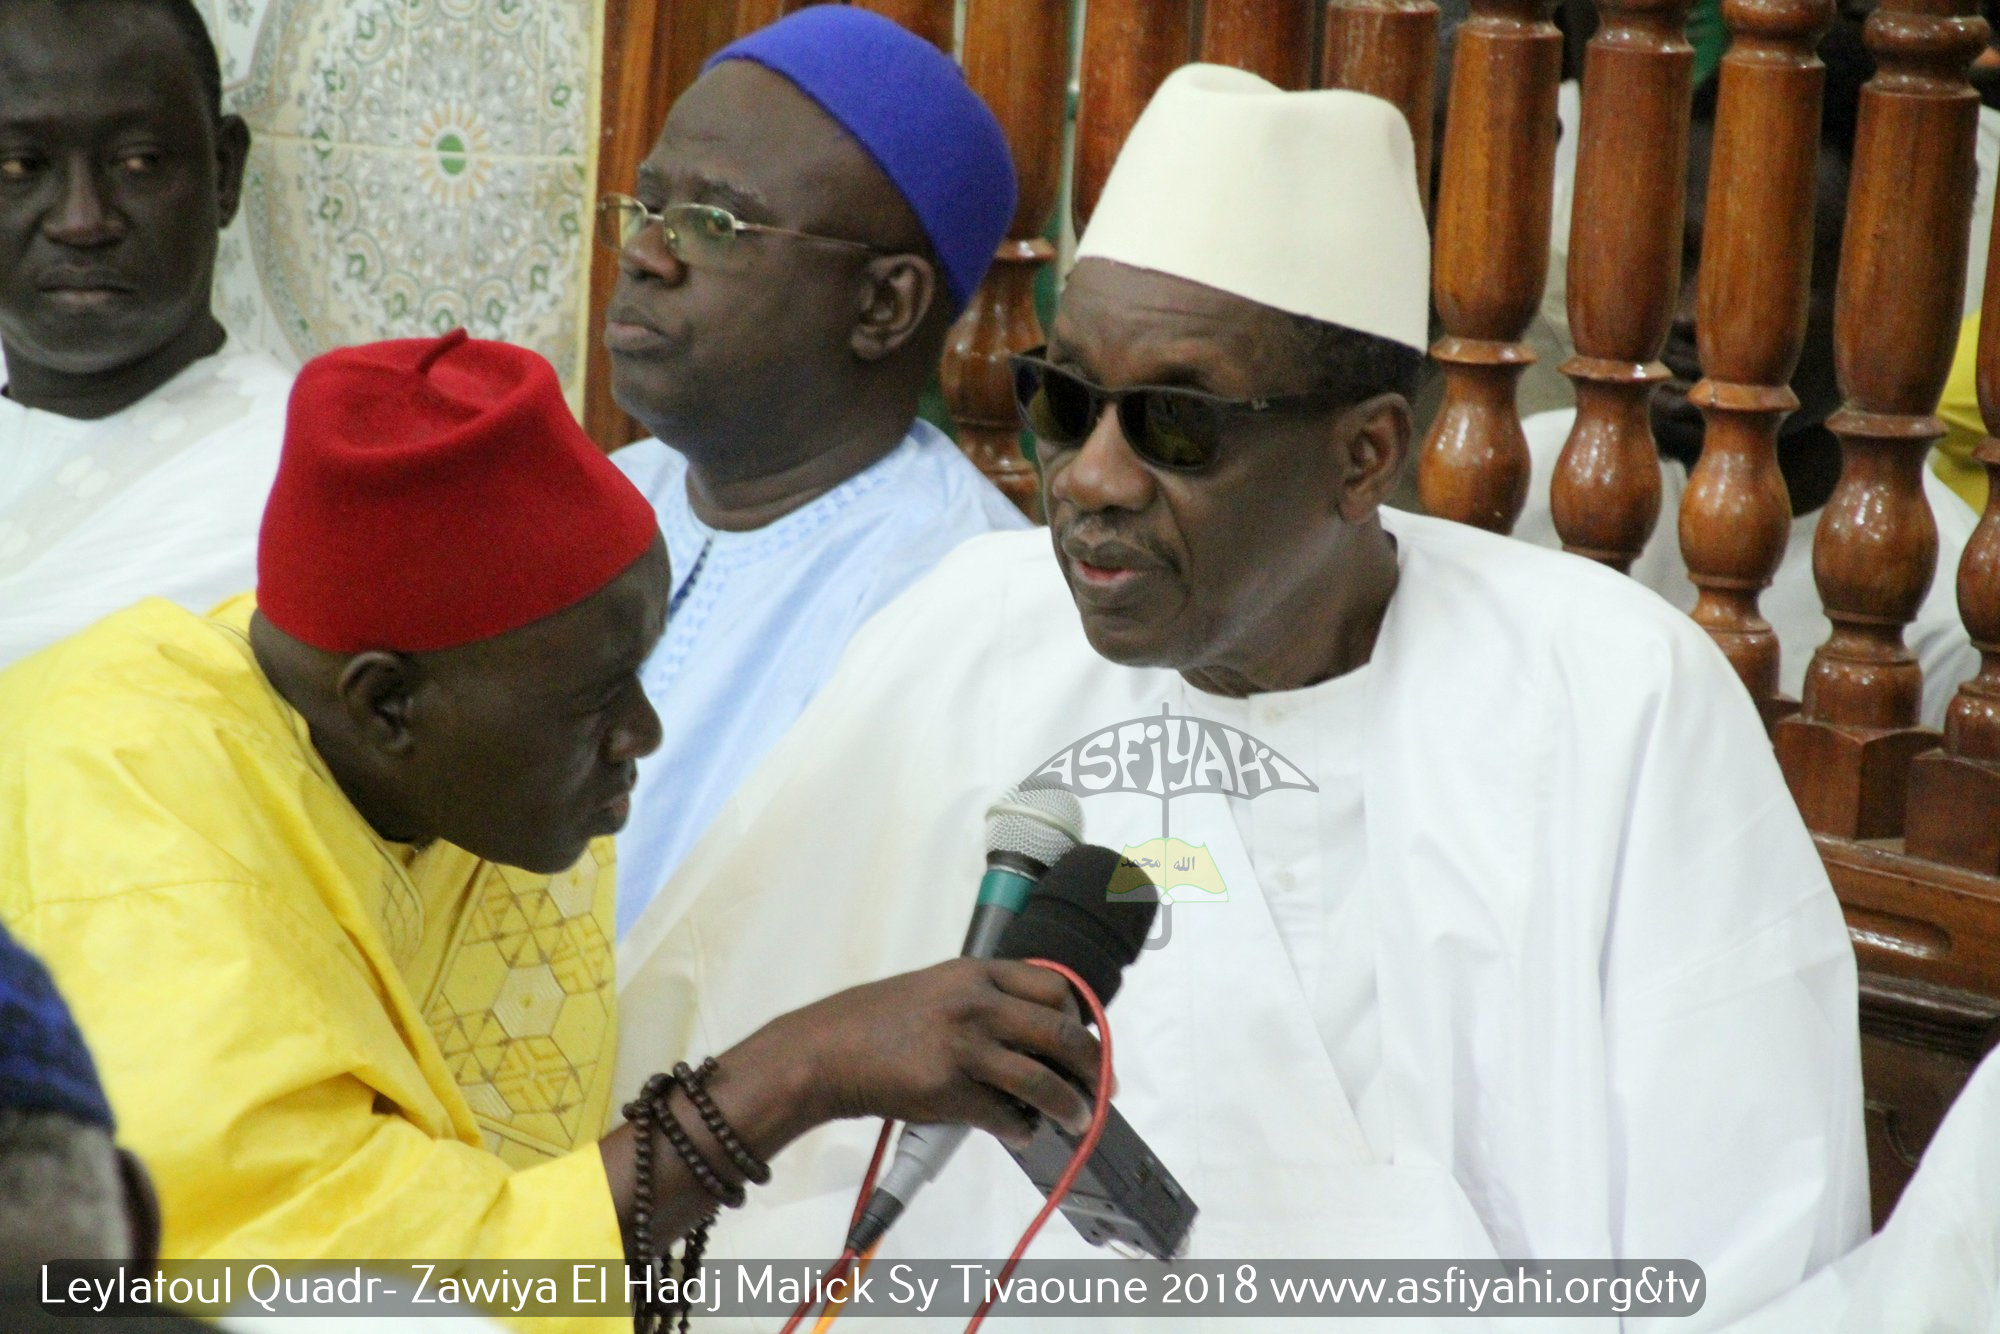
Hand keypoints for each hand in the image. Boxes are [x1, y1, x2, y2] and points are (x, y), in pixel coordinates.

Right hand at [736, 958, 1101, 1148]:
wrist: (823, 1050)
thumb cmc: (874, 1022)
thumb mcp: (936, 987)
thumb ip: (983, 1000)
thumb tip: (1036, 1036)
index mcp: (976, 973)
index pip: (1056, 988)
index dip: (1082, 1019)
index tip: (1090, 1043)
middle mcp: (976, 1003)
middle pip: (1061, 1033)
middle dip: (1092, 1068)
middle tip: (1102, 1089)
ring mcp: (962, 1045)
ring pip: (1042, 1080)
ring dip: (1070, 1107)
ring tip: (1077, 1121)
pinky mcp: (947, 1089)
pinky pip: (1004, 1115)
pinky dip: (1020, 1129)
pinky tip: (1021, 1133)